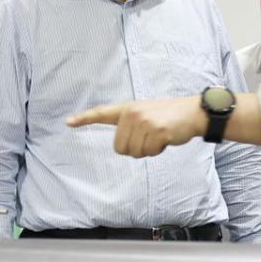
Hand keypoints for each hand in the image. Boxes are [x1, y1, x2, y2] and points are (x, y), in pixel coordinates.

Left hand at [67, 96, 203, 157]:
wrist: (192, 112)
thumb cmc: (167, 117)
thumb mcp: (145, 114)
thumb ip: (130, 125)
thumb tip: (120, 147)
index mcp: (127, 108)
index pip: (101, 113)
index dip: (84, 119)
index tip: (68, 122)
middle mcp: (132, 113)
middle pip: (120, 148)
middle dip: (135, 148)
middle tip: (150, 136)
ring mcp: (144, 121)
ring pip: (134, 153)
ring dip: (148, 150)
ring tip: (158, 135)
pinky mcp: (156, 130)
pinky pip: (149, 153)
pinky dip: (158, 150)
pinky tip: (166, 138)